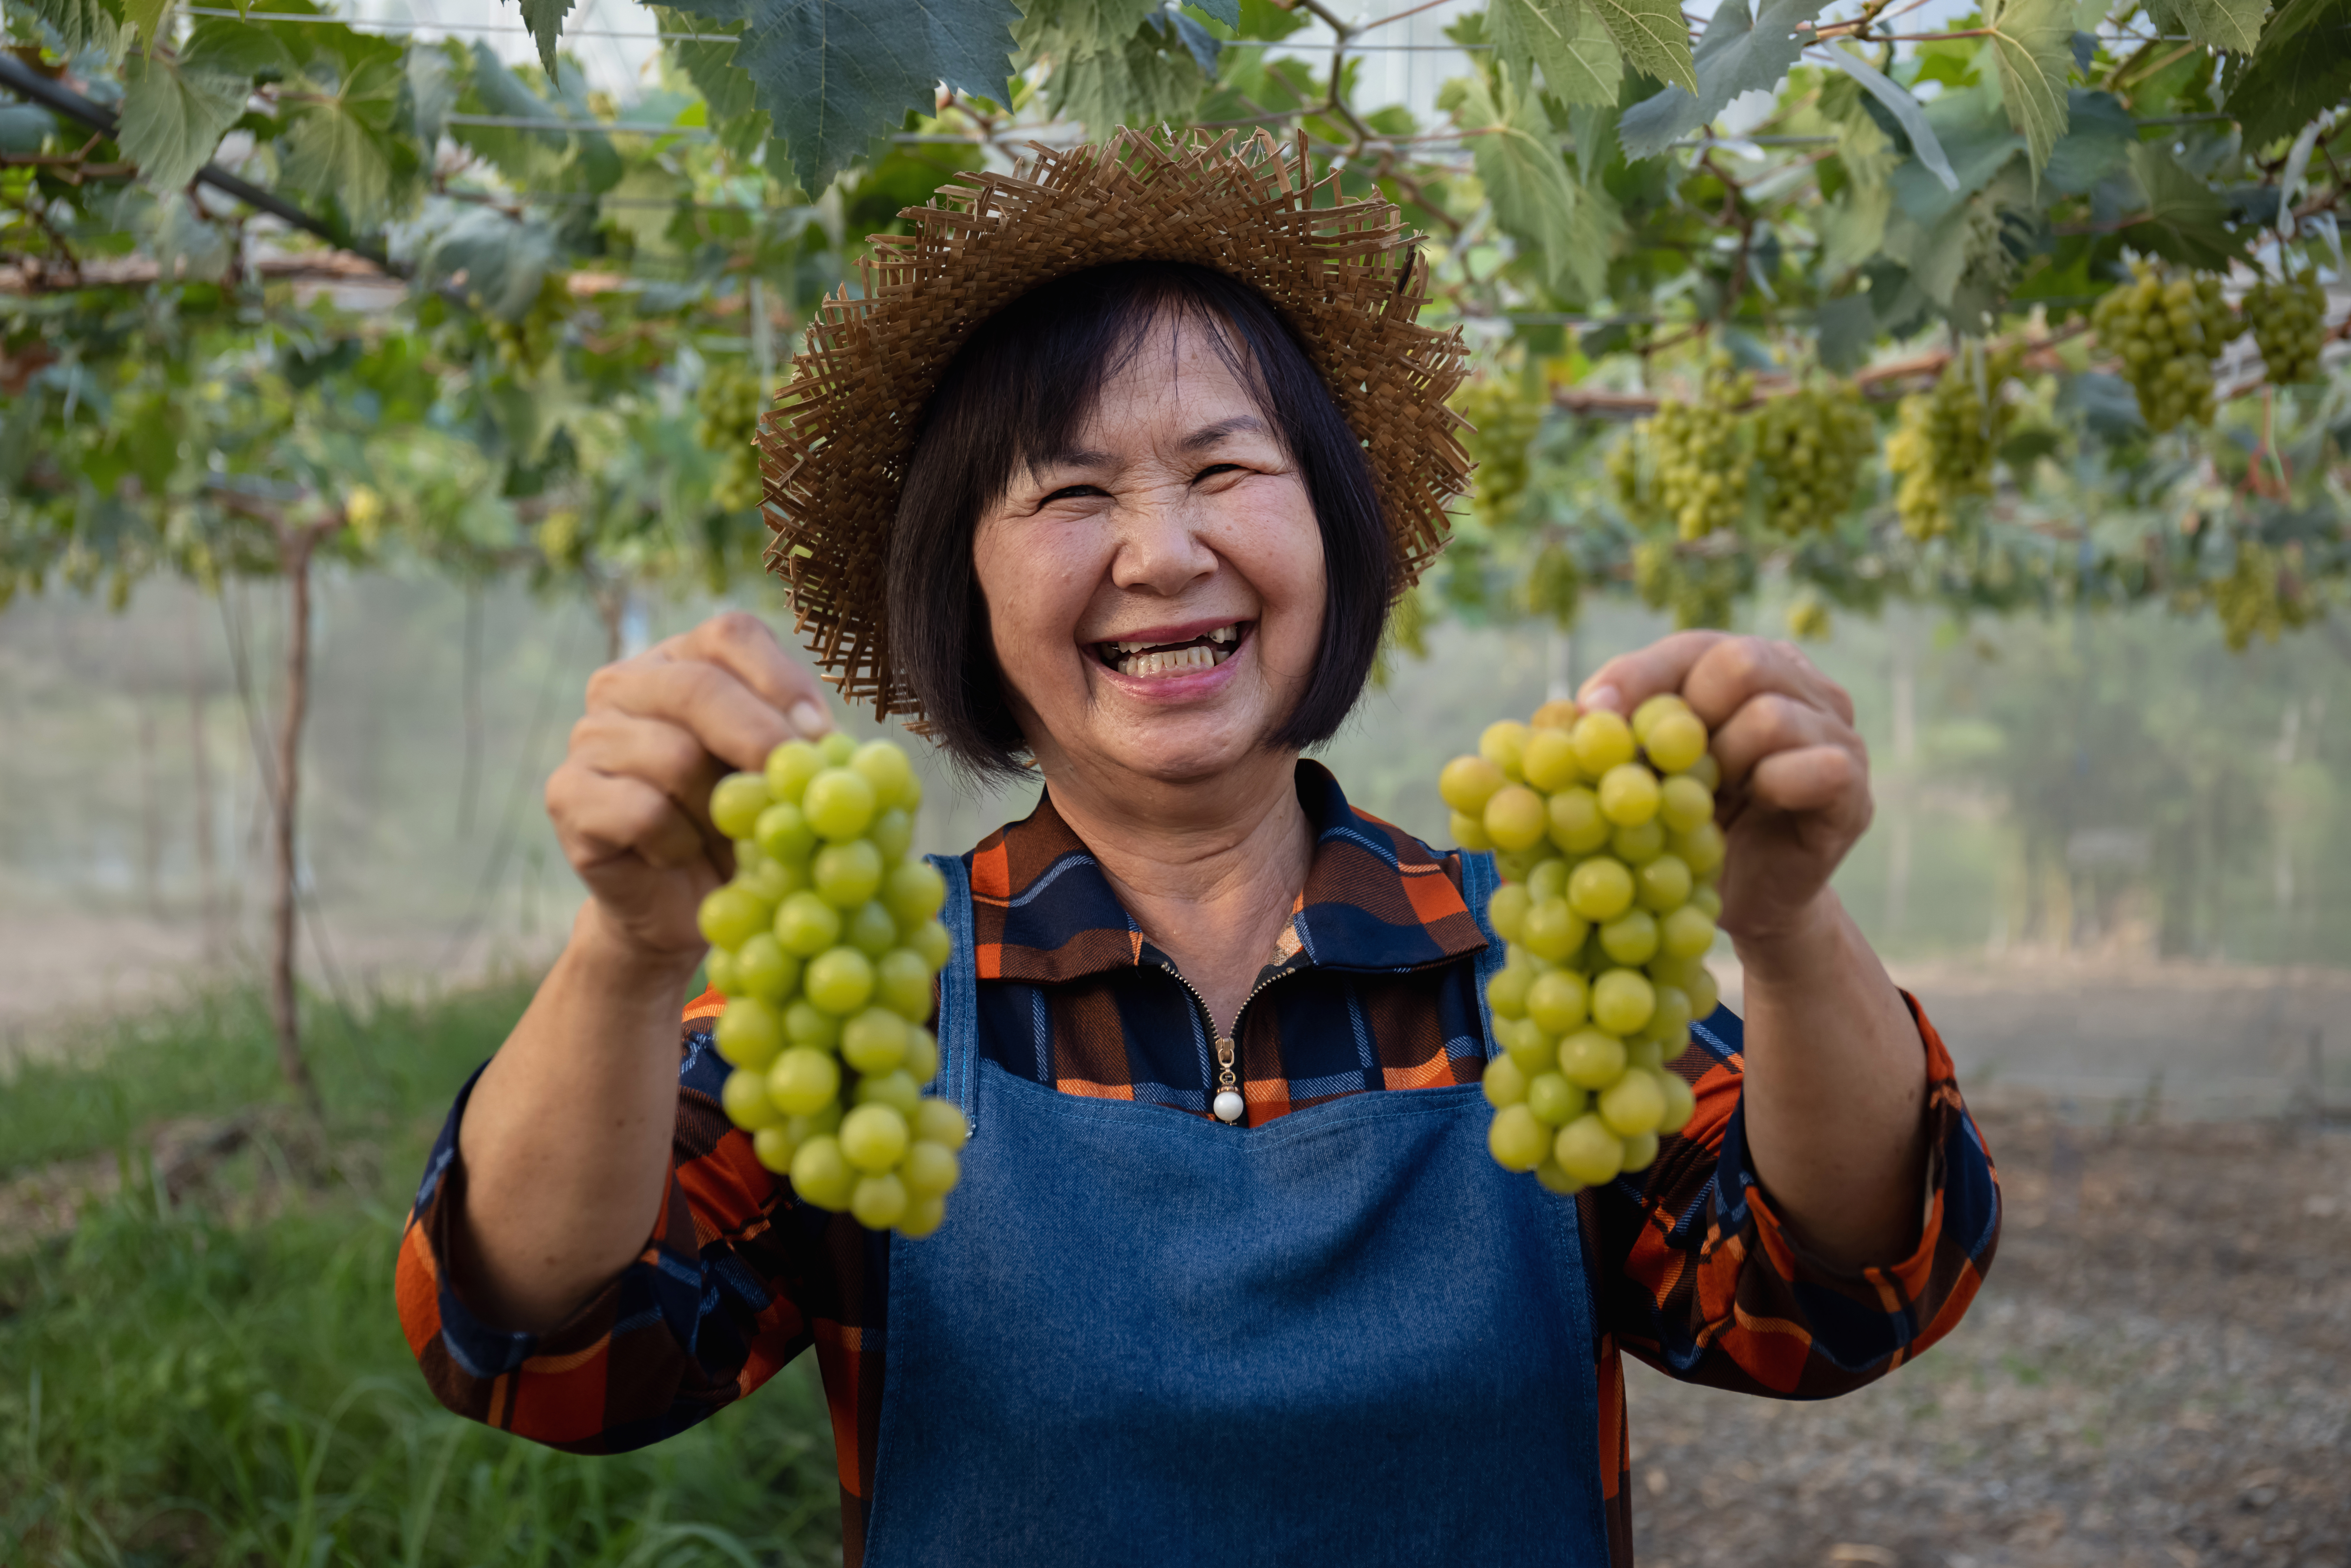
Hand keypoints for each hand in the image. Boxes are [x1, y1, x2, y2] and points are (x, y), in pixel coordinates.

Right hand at [545, 612, 833, 963]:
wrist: (682, 904)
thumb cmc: (739, 828)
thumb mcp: (776, 778)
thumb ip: (797, 745)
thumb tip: (825, 741)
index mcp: (683, 660)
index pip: (730, 635)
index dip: (782, 680)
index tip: (823, 735)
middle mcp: (625, 684)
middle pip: (699, 687)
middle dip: (761, 739)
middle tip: (800, 786)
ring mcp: (589, 736)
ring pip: (674, 756)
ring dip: (721, 810)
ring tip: (729, 838)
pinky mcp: (567, 794)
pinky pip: (641, 812)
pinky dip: (679, 843)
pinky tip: (681, 857)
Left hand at [1579, 631, 1867, 949]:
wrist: (1741, 899)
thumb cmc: (1684, 827)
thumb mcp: (1642, 775)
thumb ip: (1611, 738)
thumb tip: (1570, 717)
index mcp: (1743, 665)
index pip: (1689, 647)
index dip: (1638, 676)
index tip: (1593, 713)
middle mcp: (1798, 682)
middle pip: (1739, 661)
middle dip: (1690, 719)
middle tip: (1673, 768)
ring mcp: (1835, 729)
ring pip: (1770, 715)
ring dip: (1725, 763)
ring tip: (1715, 798)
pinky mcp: (1853, 782)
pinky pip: (1815, 767)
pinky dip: (1772, 788)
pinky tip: (1757, 807)